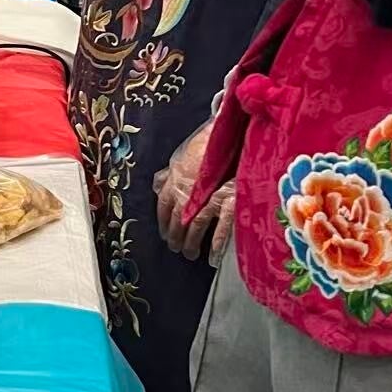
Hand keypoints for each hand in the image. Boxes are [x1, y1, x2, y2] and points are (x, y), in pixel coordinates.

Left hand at [154, 122, 233, 263]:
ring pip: (196, 225)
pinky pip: (220, 228)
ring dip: (191, 243)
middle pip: (178, 219)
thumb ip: (172, 172)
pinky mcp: (230, 201)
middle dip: (175, 236)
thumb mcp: (185, 156)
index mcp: (178, 179)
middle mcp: (190, 190)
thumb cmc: (210, 146)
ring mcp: (210, 196)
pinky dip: (215, 244)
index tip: (164, 232)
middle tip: (176, 248)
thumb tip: (158, 182)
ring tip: (190, 254)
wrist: (233, 136)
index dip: (163, 221)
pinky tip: (212, 256)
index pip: (164, 205)